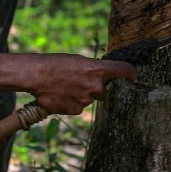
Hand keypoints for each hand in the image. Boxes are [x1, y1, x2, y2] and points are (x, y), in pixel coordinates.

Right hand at [0, 53, 136, 114]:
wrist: (37, 75)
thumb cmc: (57, 64)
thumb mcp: (79, 61)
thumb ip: (94, 69)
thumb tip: (102, 75)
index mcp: (99, 70)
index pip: (124, 70)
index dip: (131, 73)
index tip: (133, 76)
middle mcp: (96, 86)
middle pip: (103, 91)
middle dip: (95, 88)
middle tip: (79, 81)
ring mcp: (87, 100)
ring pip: (89, 99)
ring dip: (81, 95)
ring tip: (65, 86)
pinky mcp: (76, 110)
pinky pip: (78, 107)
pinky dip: (71, 103)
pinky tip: (61, 95)